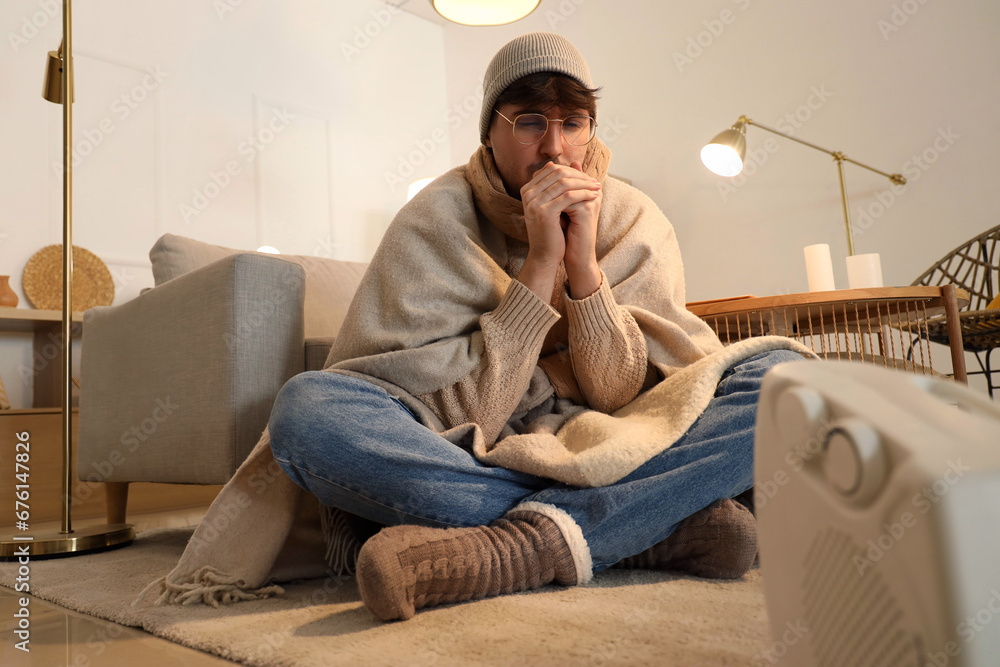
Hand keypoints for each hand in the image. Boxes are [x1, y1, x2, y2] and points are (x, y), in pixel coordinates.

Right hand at [518, 162, 601, 299]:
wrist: (544, 255)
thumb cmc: (551, 230)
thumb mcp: (553, 204)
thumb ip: (559, 185)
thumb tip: (571, 163)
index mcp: (527, 189)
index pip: (552, 170)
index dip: (573, 171)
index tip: (588, 177)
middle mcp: (528, 193)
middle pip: (558, 174)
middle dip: (580, 176)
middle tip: (595, 182)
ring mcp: (534, 202)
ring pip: (565, 184)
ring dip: (585, 185)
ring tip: (598, 188)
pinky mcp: (544, 212)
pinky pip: (568, 197)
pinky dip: (583, 194)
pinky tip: (594, 197)